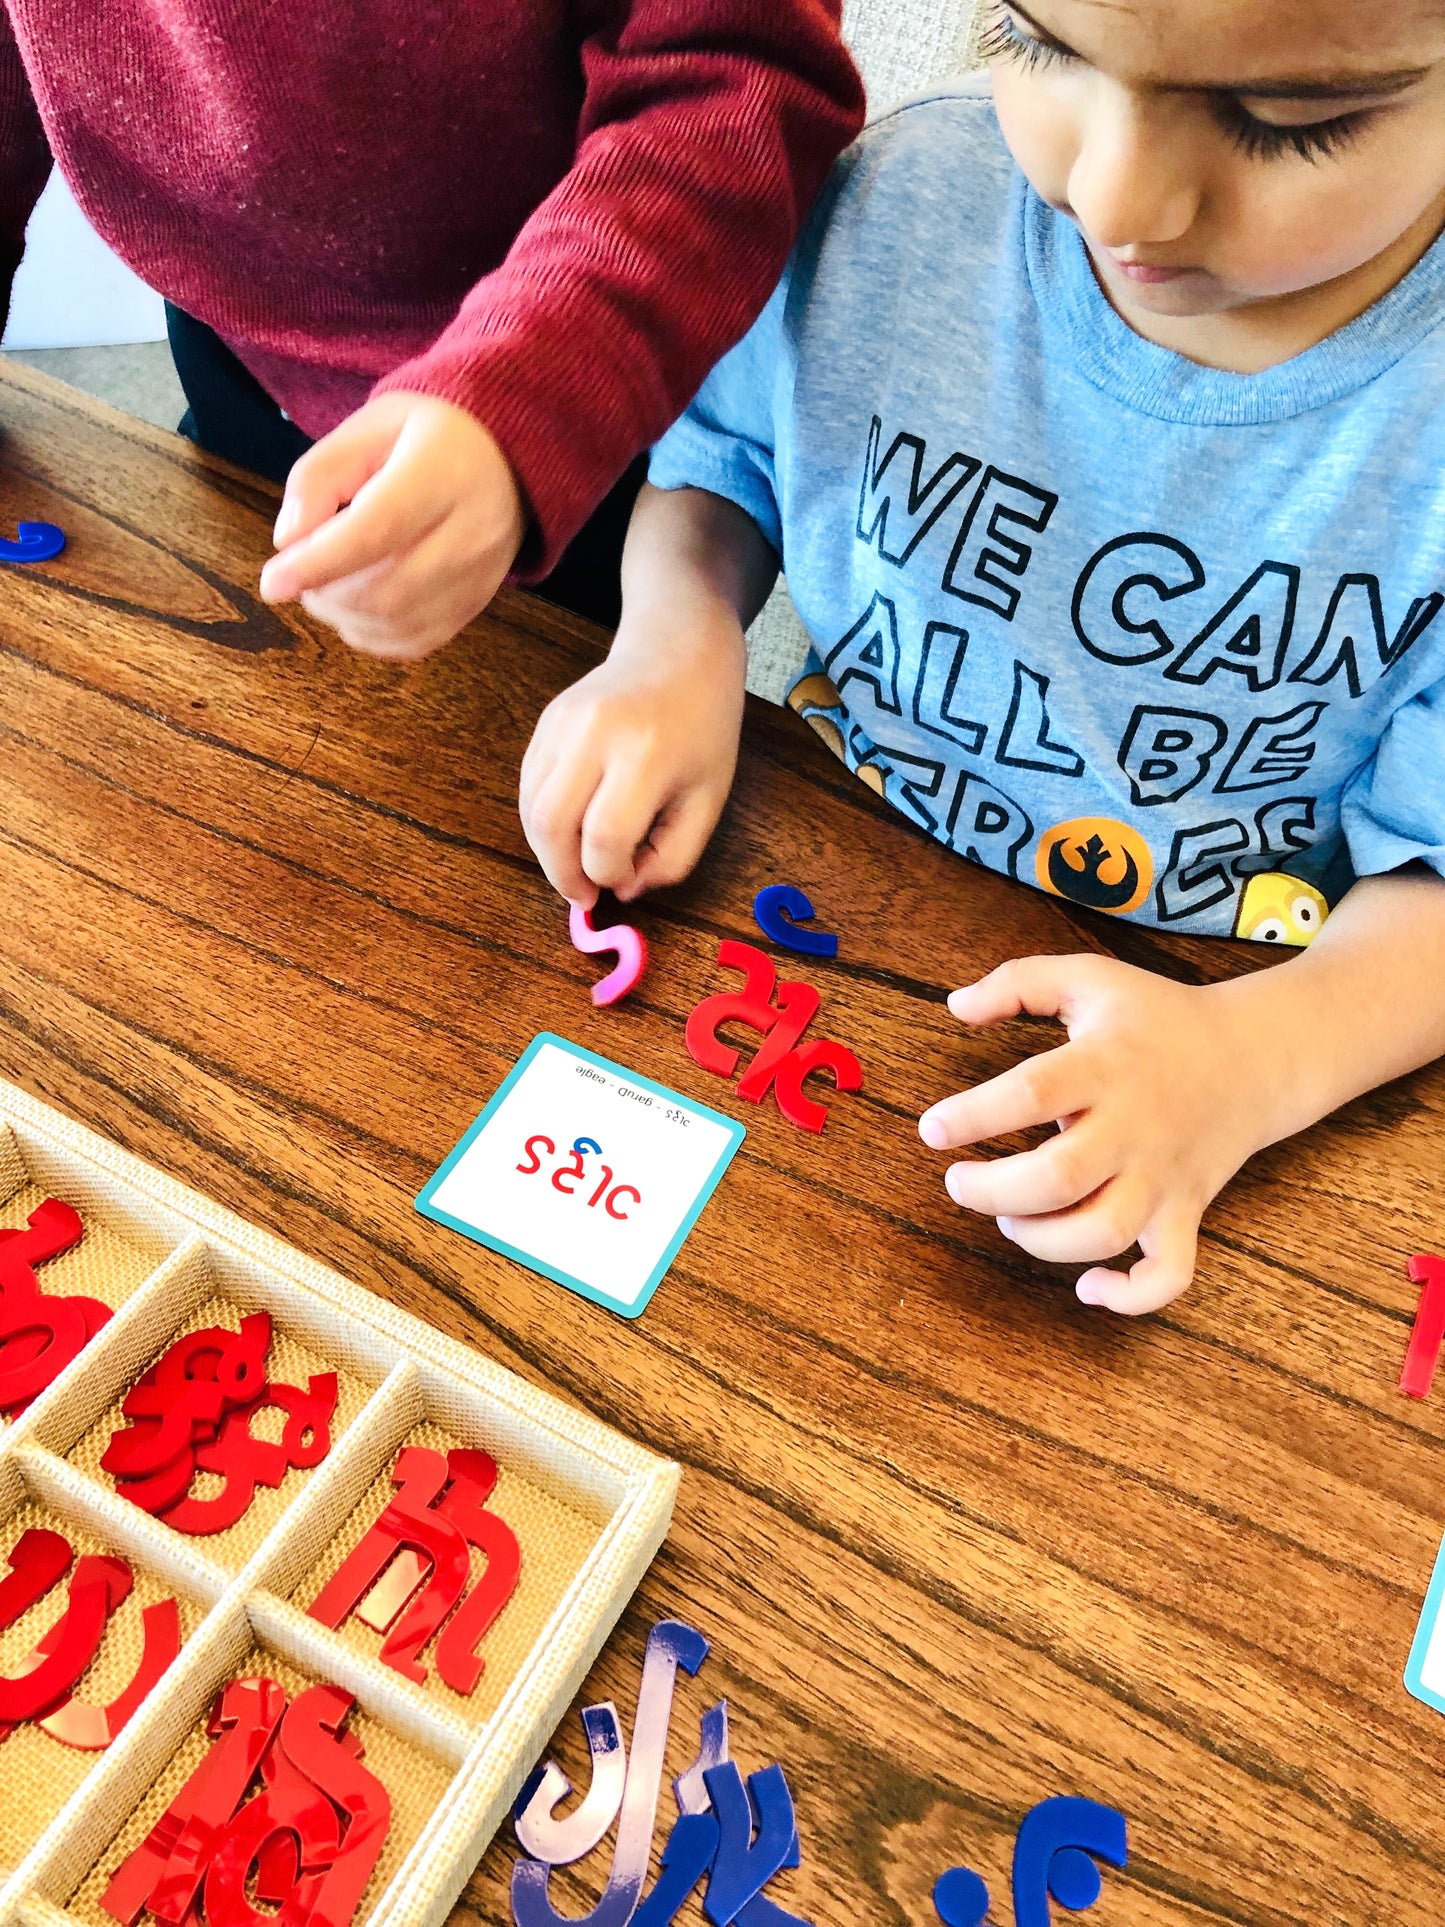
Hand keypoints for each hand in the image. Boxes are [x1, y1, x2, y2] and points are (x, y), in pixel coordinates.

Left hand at [258, 392, 525, 658]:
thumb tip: (288, 542)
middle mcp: (470, 532)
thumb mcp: (369, 426)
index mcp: (441, 474)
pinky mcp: (476, 604)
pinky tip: (356, 610)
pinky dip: (372, 636)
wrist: (509, 457)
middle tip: (298, 575)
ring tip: (325, 587)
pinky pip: (415, 641)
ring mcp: (479, 576)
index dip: (318, 564)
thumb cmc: (429, 434)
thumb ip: (319, 475)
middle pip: (384, 591)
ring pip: (397, 624)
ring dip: (342, 616)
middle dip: (324, 594)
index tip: (271, 584)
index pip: (376, 532)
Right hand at [519, 608, 746, 905]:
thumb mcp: (708, 800)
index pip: (605, 836)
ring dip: (546, 851)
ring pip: (531, 808)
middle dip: (562, 873)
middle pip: (552, 824)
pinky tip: (568, 832)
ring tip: (575, 868)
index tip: (623, 882)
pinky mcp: (546, 720)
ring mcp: (562, 723)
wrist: (679, 650)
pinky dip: (542, 821)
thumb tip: (621, 888)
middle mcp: (594, 735)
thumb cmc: (704, 730)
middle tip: (582, 896)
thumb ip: (672, 857)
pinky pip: (529, 785)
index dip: (608, 873)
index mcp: (645, 754)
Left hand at [918, 953, 1275, 1314]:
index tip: (933, 1129)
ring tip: (1010, 1217)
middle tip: (958, 1182)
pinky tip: (1090, 1287)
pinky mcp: (1186, 1211)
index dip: (973, 1116)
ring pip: (1102, 1232)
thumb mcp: (1090, 977)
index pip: (1032, 1093)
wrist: (1255, 1057)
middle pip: (1058, 1177)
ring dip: (1042, 1240)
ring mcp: (1163, 1175)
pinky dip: (1132, 1296)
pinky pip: (1170, 1274)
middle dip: (993, 1190)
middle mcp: (1135, 1126)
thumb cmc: (1158, 1018)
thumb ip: (1018, 982)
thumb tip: (954, 1006)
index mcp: (1106, 1064)